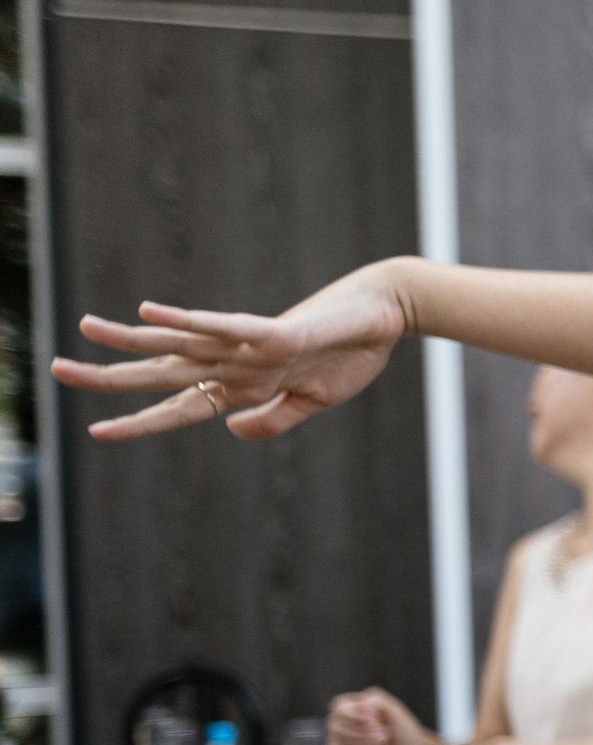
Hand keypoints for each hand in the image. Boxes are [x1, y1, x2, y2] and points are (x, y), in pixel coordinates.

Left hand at [51, 259, 415, 439]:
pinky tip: (150, 312)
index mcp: (245, 386)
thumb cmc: (353, 354)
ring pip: (180, 344)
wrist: (387, 316)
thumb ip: (271, 420)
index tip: (98, 432)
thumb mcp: (313, 403)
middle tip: (55, 371)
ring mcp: (250, 345)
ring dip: (130, 340)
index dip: (141, 421)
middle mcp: (236, 362)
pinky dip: (187, 320)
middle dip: (110, 377)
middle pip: (163, 373)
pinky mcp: (273, 330)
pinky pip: (222, 325)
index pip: (181, 406)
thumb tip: (229, 429)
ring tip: (84, 327)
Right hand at [328, 688, 435, 744]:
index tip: (376, 721)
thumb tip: (360, 709)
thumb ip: (375, 699)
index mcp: (349, 706)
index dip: (357, 718)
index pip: (339, 710)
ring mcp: (338, 743)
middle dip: (367, 736)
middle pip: (338, 730)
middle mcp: (339, 723)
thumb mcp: (393, 707)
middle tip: (384, 736)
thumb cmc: (401, 728)